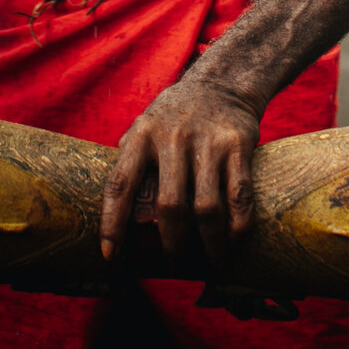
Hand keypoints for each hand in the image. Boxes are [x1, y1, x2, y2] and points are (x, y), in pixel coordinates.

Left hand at [99, 80, 262, 266]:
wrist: (221, 83)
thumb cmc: (173, 116)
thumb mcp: (143, 127)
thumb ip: (129, 161)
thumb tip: (115, 212)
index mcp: (141, 135)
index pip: (120, 185)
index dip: (112, 223)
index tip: (110, 255)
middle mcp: (172, 138)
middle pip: (170, 206)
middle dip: (172, 245)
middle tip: (174, 265)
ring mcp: (207, 142)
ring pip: (207, 208)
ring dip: (210, 244)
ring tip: (210, 262)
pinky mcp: (238, 145)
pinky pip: (239, 195)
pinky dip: (238, 226)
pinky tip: (234, 242)